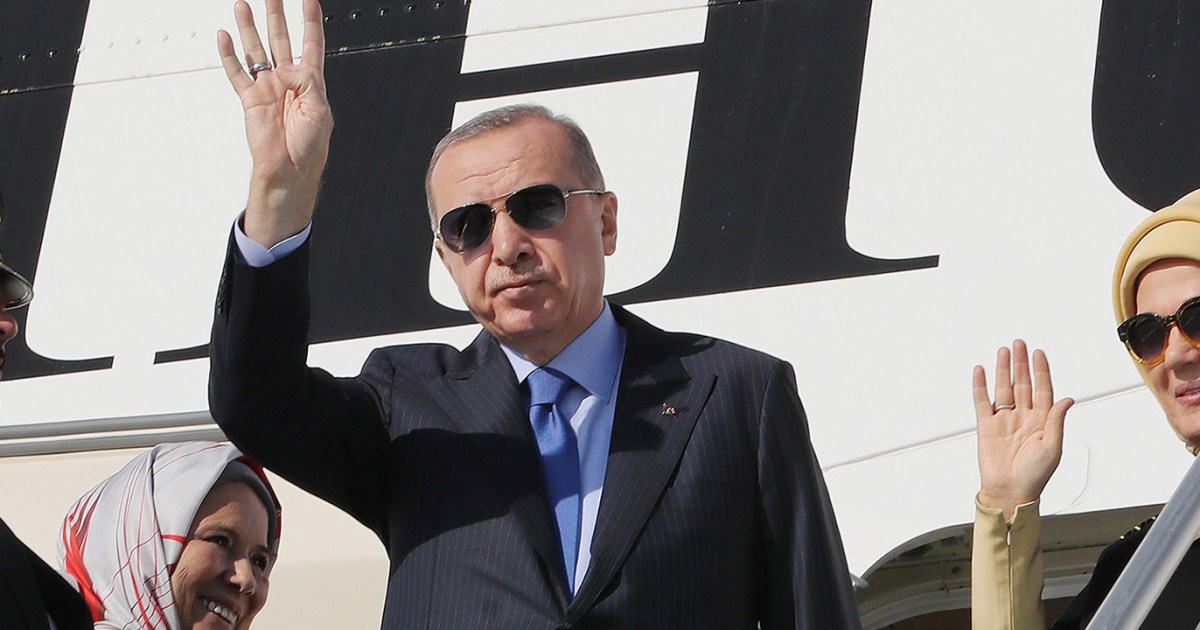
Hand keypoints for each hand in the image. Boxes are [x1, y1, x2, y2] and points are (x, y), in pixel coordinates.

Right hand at [217, 0, 332, 246]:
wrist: (288, 172)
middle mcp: (288, 82)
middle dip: (276, 16)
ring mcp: (268, 88)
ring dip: (250, 27)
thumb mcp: (319, 111)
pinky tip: (225, 36)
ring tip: (243, 5)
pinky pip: (237, 72)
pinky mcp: (250, 99)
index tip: (309, 1)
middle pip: (281, 40)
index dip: (310, 22)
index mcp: (310, 83)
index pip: (311, 44)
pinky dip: (229, 54)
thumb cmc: (308, 149)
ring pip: (256, 50)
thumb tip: (287, 67)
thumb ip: (307, 82)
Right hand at [974, 339, 1073, 520]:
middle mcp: (1024, 417)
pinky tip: (981, 372)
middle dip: (1021, 363)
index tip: (1039, 353)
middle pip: (1022, 383)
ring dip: (1003, 369)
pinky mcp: (987, 426)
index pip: (1043, 388)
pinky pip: (982, 401)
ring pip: (1004, 388)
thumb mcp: (1053, 448)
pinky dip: (981, 386)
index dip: (1041, 370)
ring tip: (1004, 351)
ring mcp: (1004, 420)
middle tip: (1020, 344)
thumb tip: (1067, 399)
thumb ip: (1057, 421)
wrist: (1010, 491)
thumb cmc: (1035, 476)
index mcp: (1043, 421)